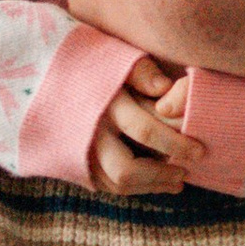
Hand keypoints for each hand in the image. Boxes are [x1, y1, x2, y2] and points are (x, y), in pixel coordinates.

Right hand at [89, 56, 201, 197]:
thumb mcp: (115, 57)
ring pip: (117, 183)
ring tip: (178, 180)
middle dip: (161, 174)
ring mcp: (79, 151)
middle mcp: (90, 132)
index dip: (175, 144)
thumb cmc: (92, 65)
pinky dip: (135, 187)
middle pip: (126, 169)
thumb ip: (141, 71)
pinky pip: (107, 185)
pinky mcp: (75, 163)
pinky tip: (156, 182)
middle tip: (187, 172)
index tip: (199, 151)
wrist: (45, 77)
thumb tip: (165, 88)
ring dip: (151, 185)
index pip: (144, 130)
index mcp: (104, 104)